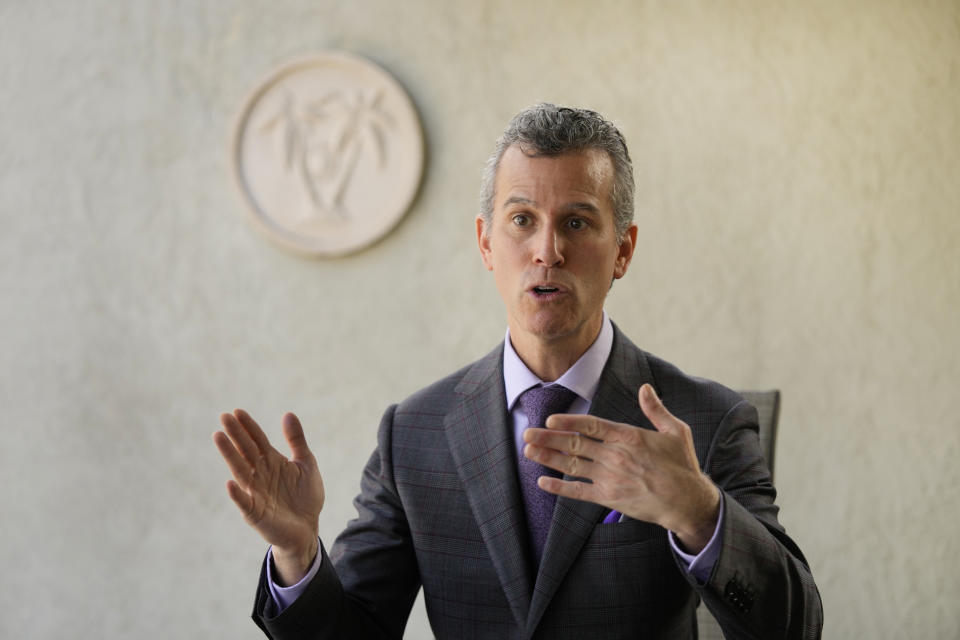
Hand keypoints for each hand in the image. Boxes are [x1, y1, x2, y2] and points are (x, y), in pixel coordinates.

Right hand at [213, 410, 324, 583]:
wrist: (309, 527)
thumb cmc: (305, 496)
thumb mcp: (306, 463)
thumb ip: (296, 440)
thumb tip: (288, 413)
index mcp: (271, 461)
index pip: (256, 440)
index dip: (247, 426)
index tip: (236, 411)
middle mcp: (260, 474)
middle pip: (245, 450)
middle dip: (235, 434)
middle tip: (224, 417)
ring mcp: (255, 492)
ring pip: (240, 470)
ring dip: (229, 455)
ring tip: (219, 437)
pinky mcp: (256, 513)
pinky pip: (245, 502)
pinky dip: (238, 494)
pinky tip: (231, 483)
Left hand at [522, 383, 719, 552]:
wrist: (687, 502)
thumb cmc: (682, 465)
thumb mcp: (676, 431)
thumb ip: (655, 409)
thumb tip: (644, 388)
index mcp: (628, 437)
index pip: (591, 425)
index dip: (568, 421)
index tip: (550, 419)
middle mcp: (615, 456)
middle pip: (574, 444)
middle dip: (548, 438)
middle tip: (527, 433)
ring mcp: (610, 478)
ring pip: (571, 465)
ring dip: (548, 457)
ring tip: (528, 450)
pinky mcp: (609, 497)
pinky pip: (578, 492)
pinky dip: (559, 487)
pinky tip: (542, 482)